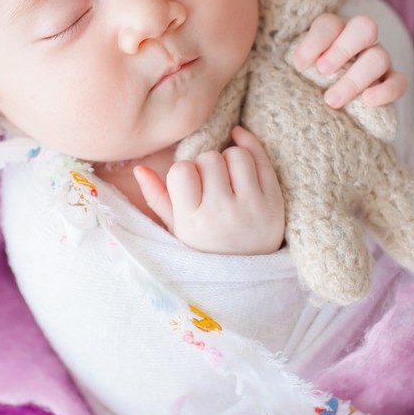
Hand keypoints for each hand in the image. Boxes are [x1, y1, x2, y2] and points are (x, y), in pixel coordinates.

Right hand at [134, 126, 284, 254]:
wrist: (249, 274)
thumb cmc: (206, 248)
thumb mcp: (177, 229)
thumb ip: (157, 198)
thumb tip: (139, 167)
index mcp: (193, 221)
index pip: (182, 170)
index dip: (184, 171)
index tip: (189, 184)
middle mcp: (222, 212)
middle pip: (209, 159)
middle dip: (207, 165)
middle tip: (210, 183)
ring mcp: (251, 206)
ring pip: (236, 154)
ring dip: (228, 159)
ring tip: (227, 176)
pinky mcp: (274, 201)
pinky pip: (260, 158)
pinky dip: (248, 145)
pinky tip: (238, 141)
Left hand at [291, 12, 409, 108]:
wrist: (321, 105)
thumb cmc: (305, 80)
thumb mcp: (295, 66)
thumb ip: (291, 60)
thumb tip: (277, 60)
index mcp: (334, 30)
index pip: (329, 24)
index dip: (315, 41)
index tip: (299, 63)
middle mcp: (360, 40)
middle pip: (364, 28)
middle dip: (342, 49)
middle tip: (322, 72)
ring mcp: (378, 59)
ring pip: (379, 57)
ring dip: (355, 78)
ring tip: (331, 99)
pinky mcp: (391, 81)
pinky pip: (399, 82)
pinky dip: (386, 91)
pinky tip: (368, 101)